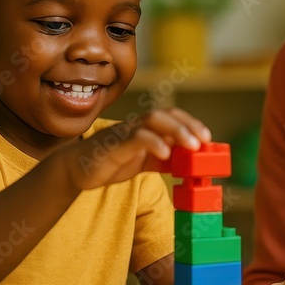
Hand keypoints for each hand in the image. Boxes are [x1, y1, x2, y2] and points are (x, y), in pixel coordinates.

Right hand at [60, 108, 210, 189]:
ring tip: (191, 145)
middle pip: (165, 114)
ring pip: (152, 120)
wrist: (77, 169)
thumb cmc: (111, 162)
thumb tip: (188, 164)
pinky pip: (135, 138)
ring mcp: (124, 133)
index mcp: (144, 128)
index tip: (207, 138)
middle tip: (204, 141)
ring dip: (176, 130)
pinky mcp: (113, 144)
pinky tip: (165, 153)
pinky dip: (153, 143)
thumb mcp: (144, 163)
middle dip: (188, 125)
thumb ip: (163, 161)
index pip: (171, 116)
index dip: (190, 123)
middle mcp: (136, 126)